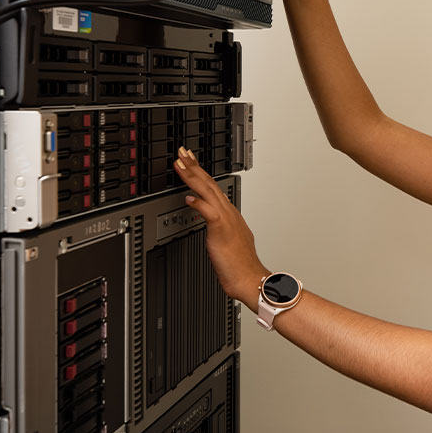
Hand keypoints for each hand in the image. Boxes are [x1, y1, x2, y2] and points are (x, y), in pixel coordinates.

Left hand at [173, 147, 268, 303]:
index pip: (213, 187)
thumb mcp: (228, 240)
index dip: (200, 173)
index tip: (190, 162)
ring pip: (208, 192)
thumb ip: (219, 225)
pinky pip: (209, 213)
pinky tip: (188, 197)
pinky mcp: (222, 230)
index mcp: (230, 214)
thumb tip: (211, 217)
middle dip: (194, 167)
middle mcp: (229, 212)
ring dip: (193, 177)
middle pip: (210, 183)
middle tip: (182, 153)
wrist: (250, 279)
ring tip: (180, 164)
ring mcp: (227, 220)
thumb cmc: (240, 265)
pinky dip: (199, 203)